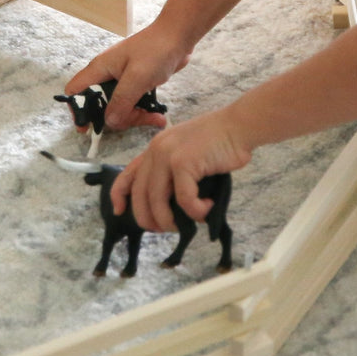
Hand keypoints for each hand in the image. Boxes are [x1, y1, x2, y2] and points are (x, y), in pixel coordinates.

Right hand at [64, 20, 190, 129]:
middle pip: (99, 105)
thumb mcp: (137, 78)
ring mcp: (121, 80)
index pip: (75, 91)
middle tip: (135, 120)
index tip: (89, 127)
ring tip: (155, 118)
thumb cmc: (155, 51)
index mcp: (99, 69)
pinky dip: (143, 112)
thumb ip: (121, 101)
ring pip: (118, 107)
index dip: (77, 109)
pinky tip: (158, 116)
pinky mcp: (135, 84)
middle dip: (115, 117)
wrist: (178, 36)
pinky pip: (132, 104)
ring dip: (134, 117)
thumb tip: (109, 122)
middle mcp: (106, 75)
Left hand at [110, 111, 252, 230]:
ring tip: (185, 224)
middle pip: (140, 194)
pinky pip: (184, 199)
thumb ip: (172, 172)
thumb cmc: (217, 143)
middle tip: (163, 229)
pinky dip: (196, 211)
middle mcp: (156, 151)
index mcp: (154, 149)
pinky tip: (207, 208)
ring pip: (157, 201)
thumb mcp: (185, 153)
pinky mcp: (184, 163)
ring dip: (169, 220)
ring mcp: (168, 156)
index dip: (118, 195)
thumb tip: (168, 206)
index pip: (127, 174)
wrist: (237, 126)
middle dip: (148, 218)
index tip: (119, 211)